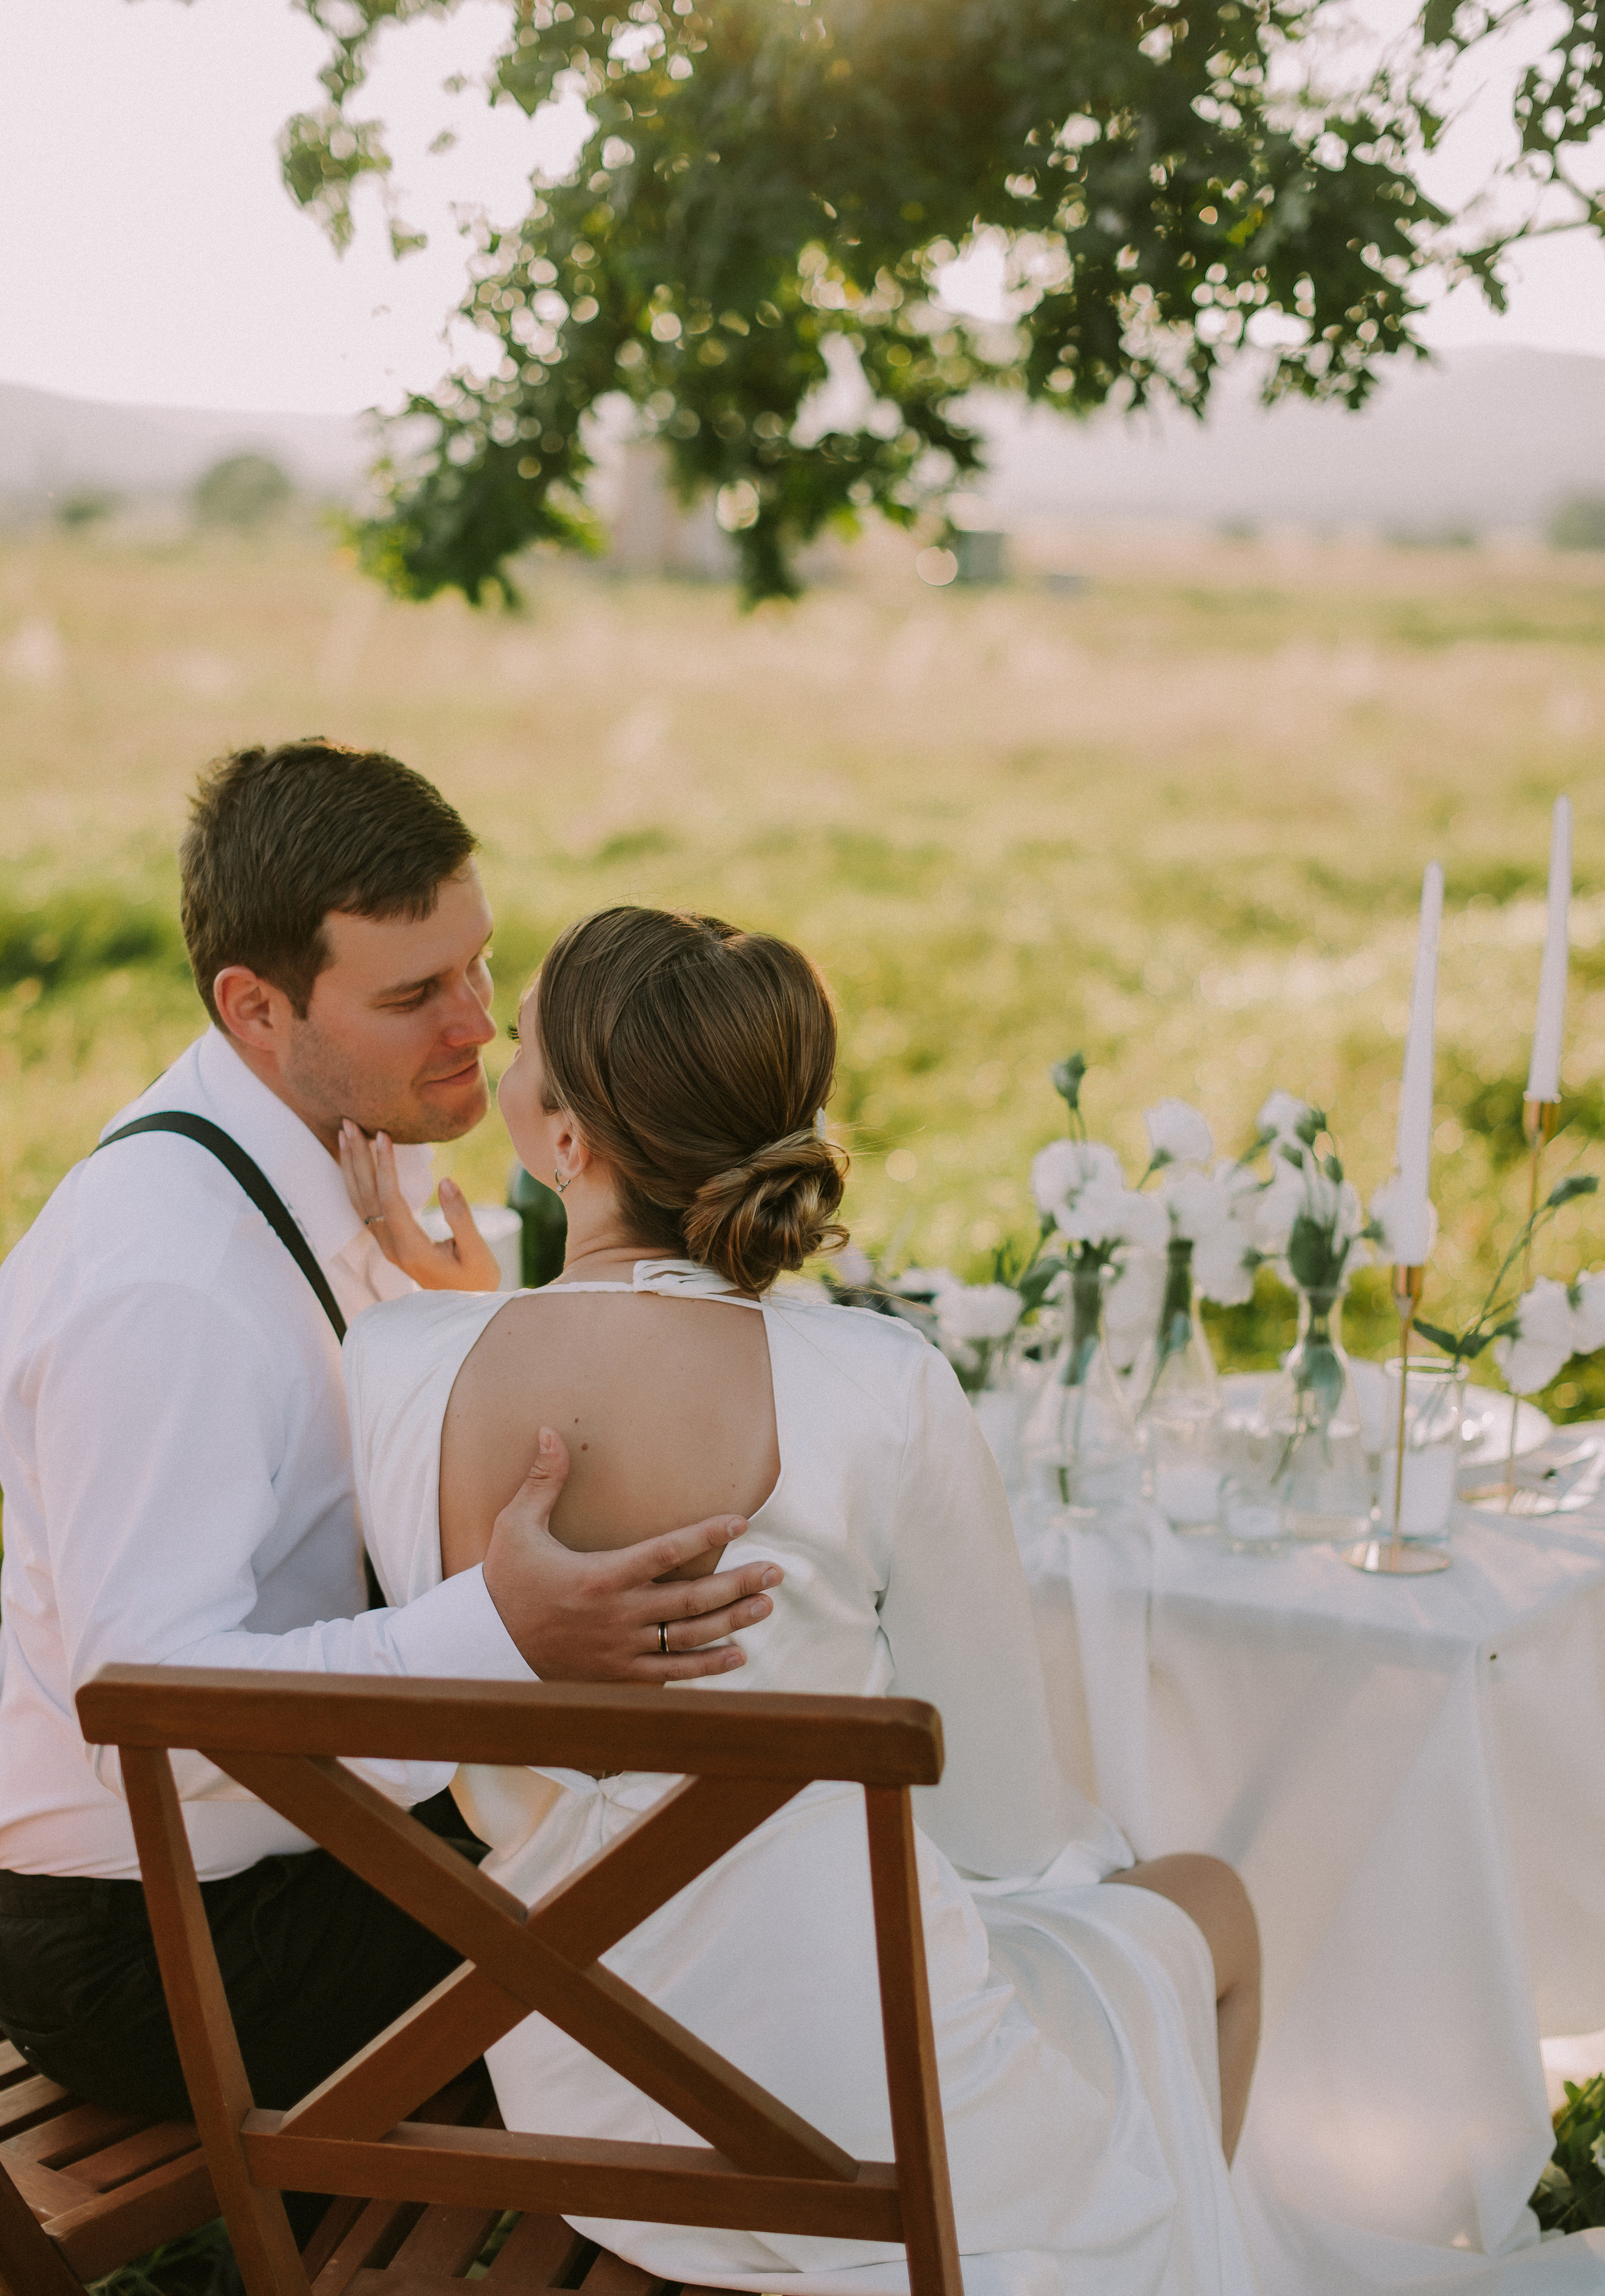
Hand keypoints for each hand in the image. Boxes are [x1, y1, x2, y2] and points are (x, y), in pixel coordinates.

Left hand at [339, 1121, 500, 1292]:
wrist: (465, 1309)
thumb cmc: (477, 1281)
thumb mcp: (477, 1252)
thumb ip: (461, 1217)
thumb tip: (446, 1180)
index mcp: (411, 1248)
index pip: (389, 1199)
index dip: (384, 1165)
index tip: (383, 1134)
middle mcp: (391, 1247)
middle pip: (365, 1196)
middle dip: (357, 1158)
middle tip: (349, 1122)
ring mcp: (387, 1245)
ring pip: (359, 1201)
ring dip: (351, 1166)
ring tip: (346, 1134)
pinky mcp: (389, 1241)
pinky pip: (364, 1206)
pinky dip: (357, 1179)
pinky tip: (356, 1160)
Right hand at [482, 1427, 782, 1681]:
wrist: (486, 1648)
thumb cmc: (505, 1583)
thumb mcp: (515, 1527)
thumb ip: (542, 1481)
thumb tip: (547, 1431)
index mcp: (601, 1576)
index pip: (665, 1551)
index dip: (706, 1535)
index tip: (741, 1521)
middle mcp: (619, 1615)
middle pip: (692, 1599)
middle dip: (738, 1584)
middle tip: (775, 1571)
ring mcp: (622, 1650)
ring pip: (689, 1637)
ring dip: (732, 1621)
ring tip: (765, 1606)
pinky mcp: (619, 1677)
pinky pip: (672, 1674)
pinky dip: (707, 1667)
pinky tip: (737, 1656)